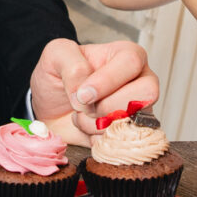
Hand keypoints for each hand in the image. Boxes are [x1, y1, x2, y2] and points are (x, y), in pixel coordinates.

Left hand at [30, 37, 159, 139]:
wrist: (51, 106)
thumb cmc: (58, 76)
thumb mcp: (55, 55)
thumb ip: (72, 65)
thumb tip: (86, 90)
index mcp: (127, 55)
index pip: (132, 63)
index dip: (107, 81)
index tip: (83, 94)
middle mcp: (140, 81)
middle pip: (145, 94)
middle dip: (106, 106)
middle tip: (83, 105)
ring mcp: (138, 109)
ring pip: (133, 121)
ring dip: (97, 124)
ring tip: (80, 115)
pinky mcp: (130, 133)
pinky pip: (123, 142)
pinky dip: (97, 139)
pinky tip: (86, 128)